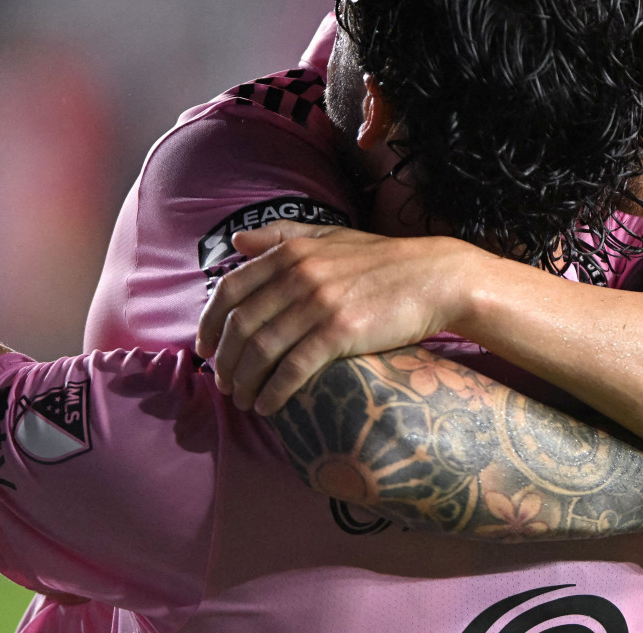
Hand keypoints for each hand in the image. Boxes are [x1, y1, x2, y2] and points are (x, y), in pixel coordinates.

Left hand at [195, 220, 481, 413]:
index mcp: (293, 252)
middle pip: (240, 325)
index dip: (209, 323)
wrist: (437, 278)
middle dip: (225, 361)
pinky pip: (293, 368)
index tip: (205, 349)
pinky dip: (274, 391)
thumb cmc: (386, 262)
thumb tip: (237, 242)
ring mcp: (319, 305)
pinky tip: (269, 405)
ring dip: (244, 381)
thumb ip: (283, 237)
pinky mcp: (340, 333)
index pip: (230, 289)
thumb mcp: (333, 237)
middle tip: (224, 384)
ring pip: (261, 350)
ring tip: (243, 399)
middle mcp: (299, 276)